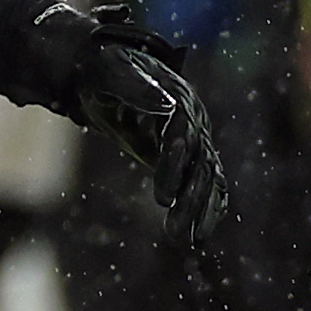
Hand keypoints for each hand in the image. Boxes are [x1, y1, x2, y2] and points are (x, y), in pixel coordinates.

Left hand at [0, 1, 224, 250]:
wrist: (102, 69)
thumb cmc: (103, 70)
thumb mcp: (112, 72)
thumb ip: (135, 86)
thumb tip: (165, 104)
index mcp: (176, 97)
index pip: (182, 133)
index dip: (174, 163)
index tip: (161, 195)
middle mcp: (192, 118)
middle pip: (199, 162)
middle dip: (189, 199)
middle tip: (175, 233)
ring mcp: (191, 137)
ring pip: (205, 177)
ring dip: (198, 210)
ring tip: (187, 241)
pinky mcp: (184, 154)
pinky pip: (204, 181)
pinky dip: (208, 207)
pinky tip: (202, 234)